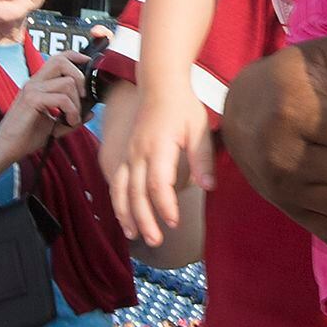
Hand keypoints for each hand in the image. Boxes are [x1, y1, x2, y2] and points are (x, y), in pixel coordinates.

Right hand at [0, 50, 89, 163]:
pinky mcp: (32, 100)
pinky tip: (70, 122)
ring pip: (67, 82)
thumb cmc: (26, 136)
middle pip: (61, 61)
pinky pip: (62, 98)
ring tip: (74, 118)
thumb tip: (90, 112)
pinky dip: (72, 111)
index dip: (75, 56)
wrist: (6, 148)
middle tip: (83, 97)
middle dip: (79, 77)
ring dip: (77, 102)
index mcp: (38, 84)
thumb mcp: (54, 125)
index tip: (88, 64)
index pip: (57, 58)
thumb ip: (70, 117)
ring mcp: (32, 90)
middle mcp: (34, 82)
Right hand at [113, 82, 214, 242]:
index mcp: (158, 147)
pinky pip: (117, 182)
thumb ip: (202, 159)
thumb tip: (209, 187)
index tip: (174, 222)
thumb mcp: (199, 129)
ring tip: (135, 236)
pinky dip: (118, 202)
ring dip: (126, 215)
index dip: (165, 205)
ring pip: (121, 190)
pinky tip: (125, 218)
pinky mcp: (125, 155)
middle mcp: (139, 153)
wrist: (159, 85)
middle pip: (136, 192)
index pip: (158, 183)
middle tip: (156, 240)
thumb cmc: (183, 108)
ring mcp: (129, 154)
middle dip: (145, 219)